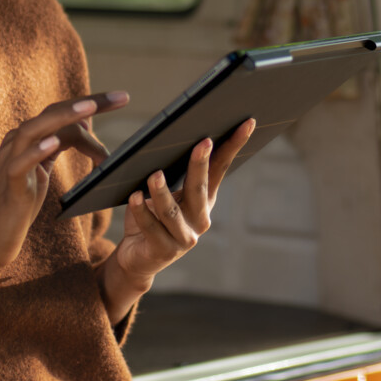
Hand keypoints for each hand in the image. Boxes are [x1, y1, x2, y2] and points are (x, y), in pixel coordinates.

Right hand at [0, 92, 125, 274]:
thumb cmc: (16, 206)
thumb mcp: (41, 172)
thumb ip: (57, 147)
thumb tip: (85, 125)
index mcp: (28, 139)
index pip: (61, 112)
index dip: (92, 104)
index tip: (121, 98)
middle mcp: (16, 143)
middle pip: (53, 112)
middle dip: (88, 103)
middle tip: (122, 97)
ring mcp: (9, 162)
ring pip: (35, 129)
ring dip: (64, 117)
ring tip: (91, 109)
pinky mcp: (8, 186)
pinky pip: (20, 164)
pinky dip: (36, 151)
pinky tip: (54, 143)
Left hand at [111, 118, 254, 284]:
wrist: (137, 257)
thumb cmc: (151, 216)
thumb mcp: (165, 192)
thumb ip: (170, 171)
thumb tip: (166, 137)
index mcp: (204, 200)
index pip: (221, 168)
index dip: (233, 146)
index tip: (246, 123)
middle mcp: (200, 218)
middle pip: (200, 188)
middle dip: (200, 164)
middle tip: (203, 142)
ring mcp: (184, 237)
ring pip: (172, 212)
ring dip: (163, 192)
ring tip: (154, 175)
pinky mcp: (163, 251)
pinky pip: (151, 228)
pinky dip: (141, 212)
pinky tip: (134, 197)